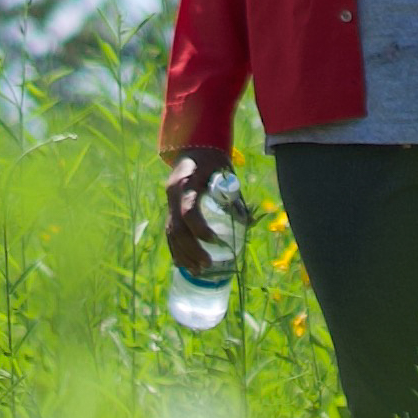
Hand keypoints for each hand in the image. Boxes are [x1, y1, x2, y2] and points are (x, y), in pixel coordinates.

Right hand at [163, 146, 230, 272]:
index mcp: (187, 180)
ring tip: (198, 271)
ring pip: (171, 233)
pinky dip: (176, 250)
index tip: (216, 241)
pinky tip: (184, 264)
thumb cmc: (214, 160)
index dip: (200, 228)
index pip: (188, 210)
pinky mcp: (169, 208)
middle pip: (177, 227)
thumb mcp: (226, 172)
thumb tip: (249, 222)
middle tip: (208, 264)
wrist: (194, 147)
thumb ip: (234, 195)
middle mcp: (173, 192)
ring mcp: (169, 201)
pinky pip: (169, 233)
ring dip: (183, 254)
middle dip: (192, 249)